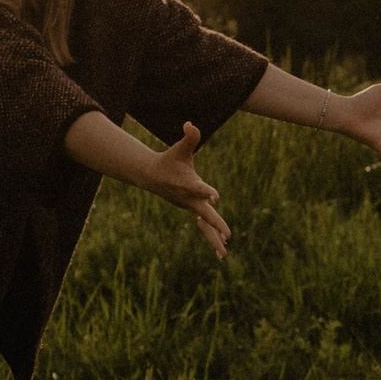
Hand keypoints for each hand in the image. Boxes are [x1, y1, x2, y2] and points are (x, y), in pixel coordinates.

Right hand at [138, 122, 230, 258]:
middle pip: (204, 213)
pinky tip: (222, 252)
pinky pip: (204, 227)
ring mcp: (191, 207)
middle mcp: (189, 198)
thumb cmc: (170, 160)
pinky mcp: (193, 210)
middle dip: (215, 222)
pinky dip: (212, 237)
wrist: (152, 176)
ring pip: (204, 225)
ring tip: (224, 255)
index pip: (198, 187)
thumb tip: (191, 124)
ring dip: (214, 239)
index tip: (215, 195)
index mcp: (188, 184)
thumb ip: (189, 137)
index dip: (206, 190)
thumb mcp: (180, 149)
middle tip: (228, 234)